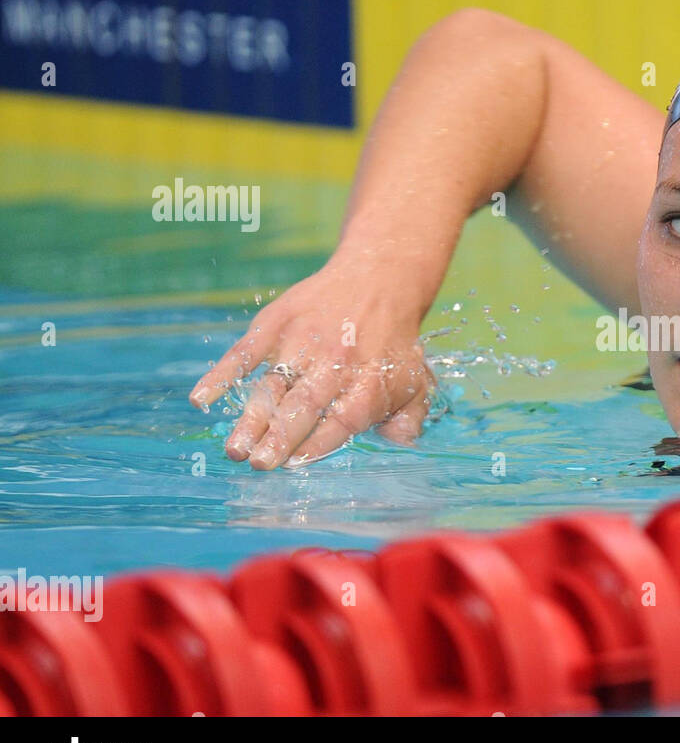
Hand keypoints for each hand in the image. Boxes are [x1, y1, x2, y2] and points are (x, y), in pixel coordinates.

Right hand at [189, 263, 435, 469]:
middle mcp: (335, 361)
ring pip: (273, 385)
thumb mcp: (415, 379)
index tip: (293, 465)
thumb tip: (397, 443)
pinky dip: (221, 374)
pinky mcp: (278, 321)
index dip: (317, 444)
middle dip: (280, 436)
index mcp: (369, 380)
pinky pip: (245, 350)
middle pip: (305, 405)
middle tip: (259, 464)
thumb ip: (408, 419)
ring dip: (252, 418)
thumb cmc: (394, 342)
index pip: (342, 421)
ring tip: (235, 449)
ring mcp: (303, 340)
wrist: (378, 277)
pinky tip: (201, 399)